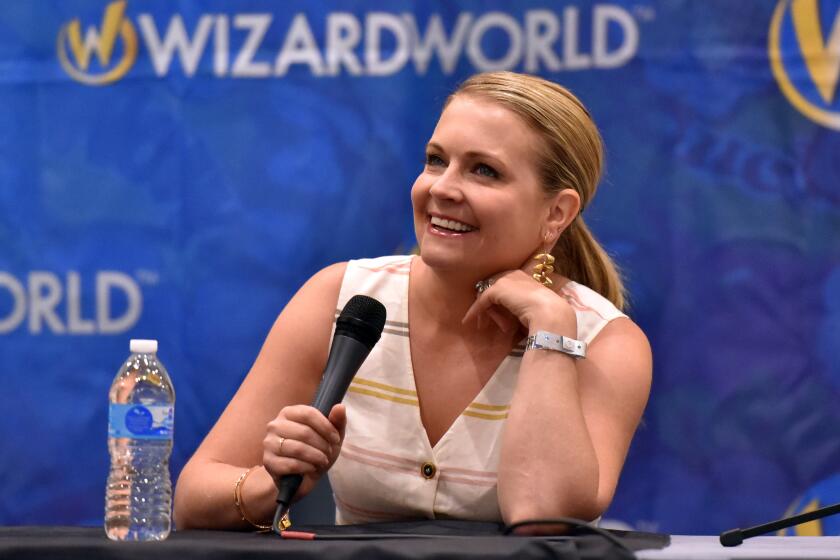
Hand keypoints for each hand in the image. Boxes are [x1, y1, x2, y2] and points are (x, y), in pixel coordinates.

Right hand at [262, 403, 345, 499]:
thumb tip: (340, 407)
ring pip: (298, 448)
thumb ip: (337, 421)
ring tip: (322, 461)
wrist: (301, 476)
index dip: (326, 427)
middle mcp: (275, 425)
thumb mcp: (331, 436)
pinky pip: (291, 464)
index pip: (308, 413)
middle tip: (328, 453)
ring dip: (316, 457)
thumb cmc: (316, 450)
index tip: (336, 439)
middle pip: (304, 432)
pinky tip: (312, 468)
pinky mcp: (268, 461)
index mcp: (289, 413)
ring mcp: (269, 443)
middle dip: (322, 445)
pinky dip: (307, 467)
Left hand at [462, 268, 576, 335]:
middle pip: (493, 288)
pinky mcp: (496, 289)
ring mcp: (505, 280)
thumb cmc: (548, 314)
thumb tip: (511, 320)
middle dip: (488, 305)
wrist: (550, 314)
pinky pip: (482, 300)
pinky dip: (474, 311)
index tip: (496, 314)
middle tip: (484, 321)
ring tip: (483, 326)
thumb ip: (522, 307)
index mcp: (525, 277)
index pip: (505, 285)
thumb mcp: (533, 308)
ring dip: (485, 311)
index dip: (497, 299)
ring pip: (488, 295)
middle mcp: (514, 274)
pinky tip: (468, 320)